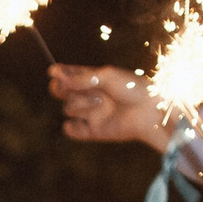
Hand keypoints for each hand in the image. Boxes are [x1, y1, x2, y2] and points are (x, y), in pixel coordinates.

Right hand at [48, 64, 165, 149]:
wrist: (149, 112)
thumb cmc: (132, 89)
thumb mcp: (107, 76)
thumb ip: (82, 78)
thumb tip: (59, 80)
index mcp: (94, 79)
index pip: (70, 75)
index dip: (59, 73)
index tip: (53, 71)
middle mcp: (90, 95)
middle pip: (62, 92)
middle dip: (60, 88)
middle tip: (64, 86)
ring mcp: (90, 113)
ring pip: (68, 108)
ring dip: (80, 105)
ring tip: (100, 103)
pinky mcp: (92, 131)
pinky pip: (70, 130)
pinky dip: (72, 127)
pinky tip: (84, 122)